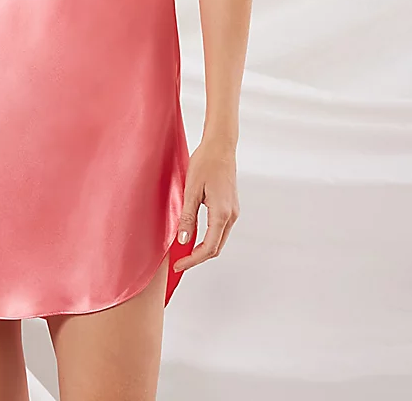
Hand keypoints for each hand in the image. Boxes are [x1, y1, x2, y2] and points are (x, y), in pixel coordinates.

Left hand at [172, 138, 239, 272]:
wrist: (220, 146)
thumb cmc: (205, 163)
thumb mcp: (191, 190)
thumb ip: (188, 217)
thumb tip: (183, 240)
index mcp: (221, 213)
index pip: (208, 248)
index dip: (192, 260)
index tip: (178, 265)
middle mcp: (231, 216)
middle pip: (216, 248)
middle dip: (197, 257)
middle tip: (178, 261)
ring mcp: (233, 211)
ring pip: (219, 239)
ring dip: (203, 248)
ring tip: (183, 250)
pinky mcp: (230, 206)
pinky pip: (220, 229)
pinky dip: (208, 237)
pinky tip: (195, 234)